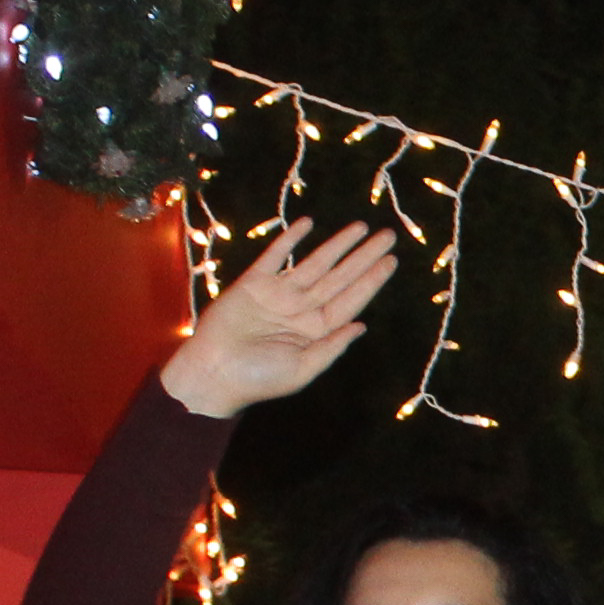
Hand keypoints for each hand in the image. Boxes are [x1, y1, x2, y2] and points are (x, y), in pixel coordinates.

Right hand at [155, 220, 397, 417]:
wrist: (212, 374)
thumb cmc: (258, 379)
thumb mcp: (302, 369)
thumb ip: (332, 347)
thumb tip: (362, 326)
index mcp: (316, 330)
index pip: (351, 300)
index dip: (372, 280)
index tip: (391, 261)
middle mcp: (302, 309)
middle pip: (340, 277)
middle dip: (363, 257)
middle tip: (387, 236)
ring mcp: (278, 294)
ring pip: (314, 263)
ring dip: (336, 245)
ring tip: (360, 227)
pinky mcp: (252, 283)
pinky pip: (275, 256)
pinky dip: (289, 240)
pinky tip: (308, 224)